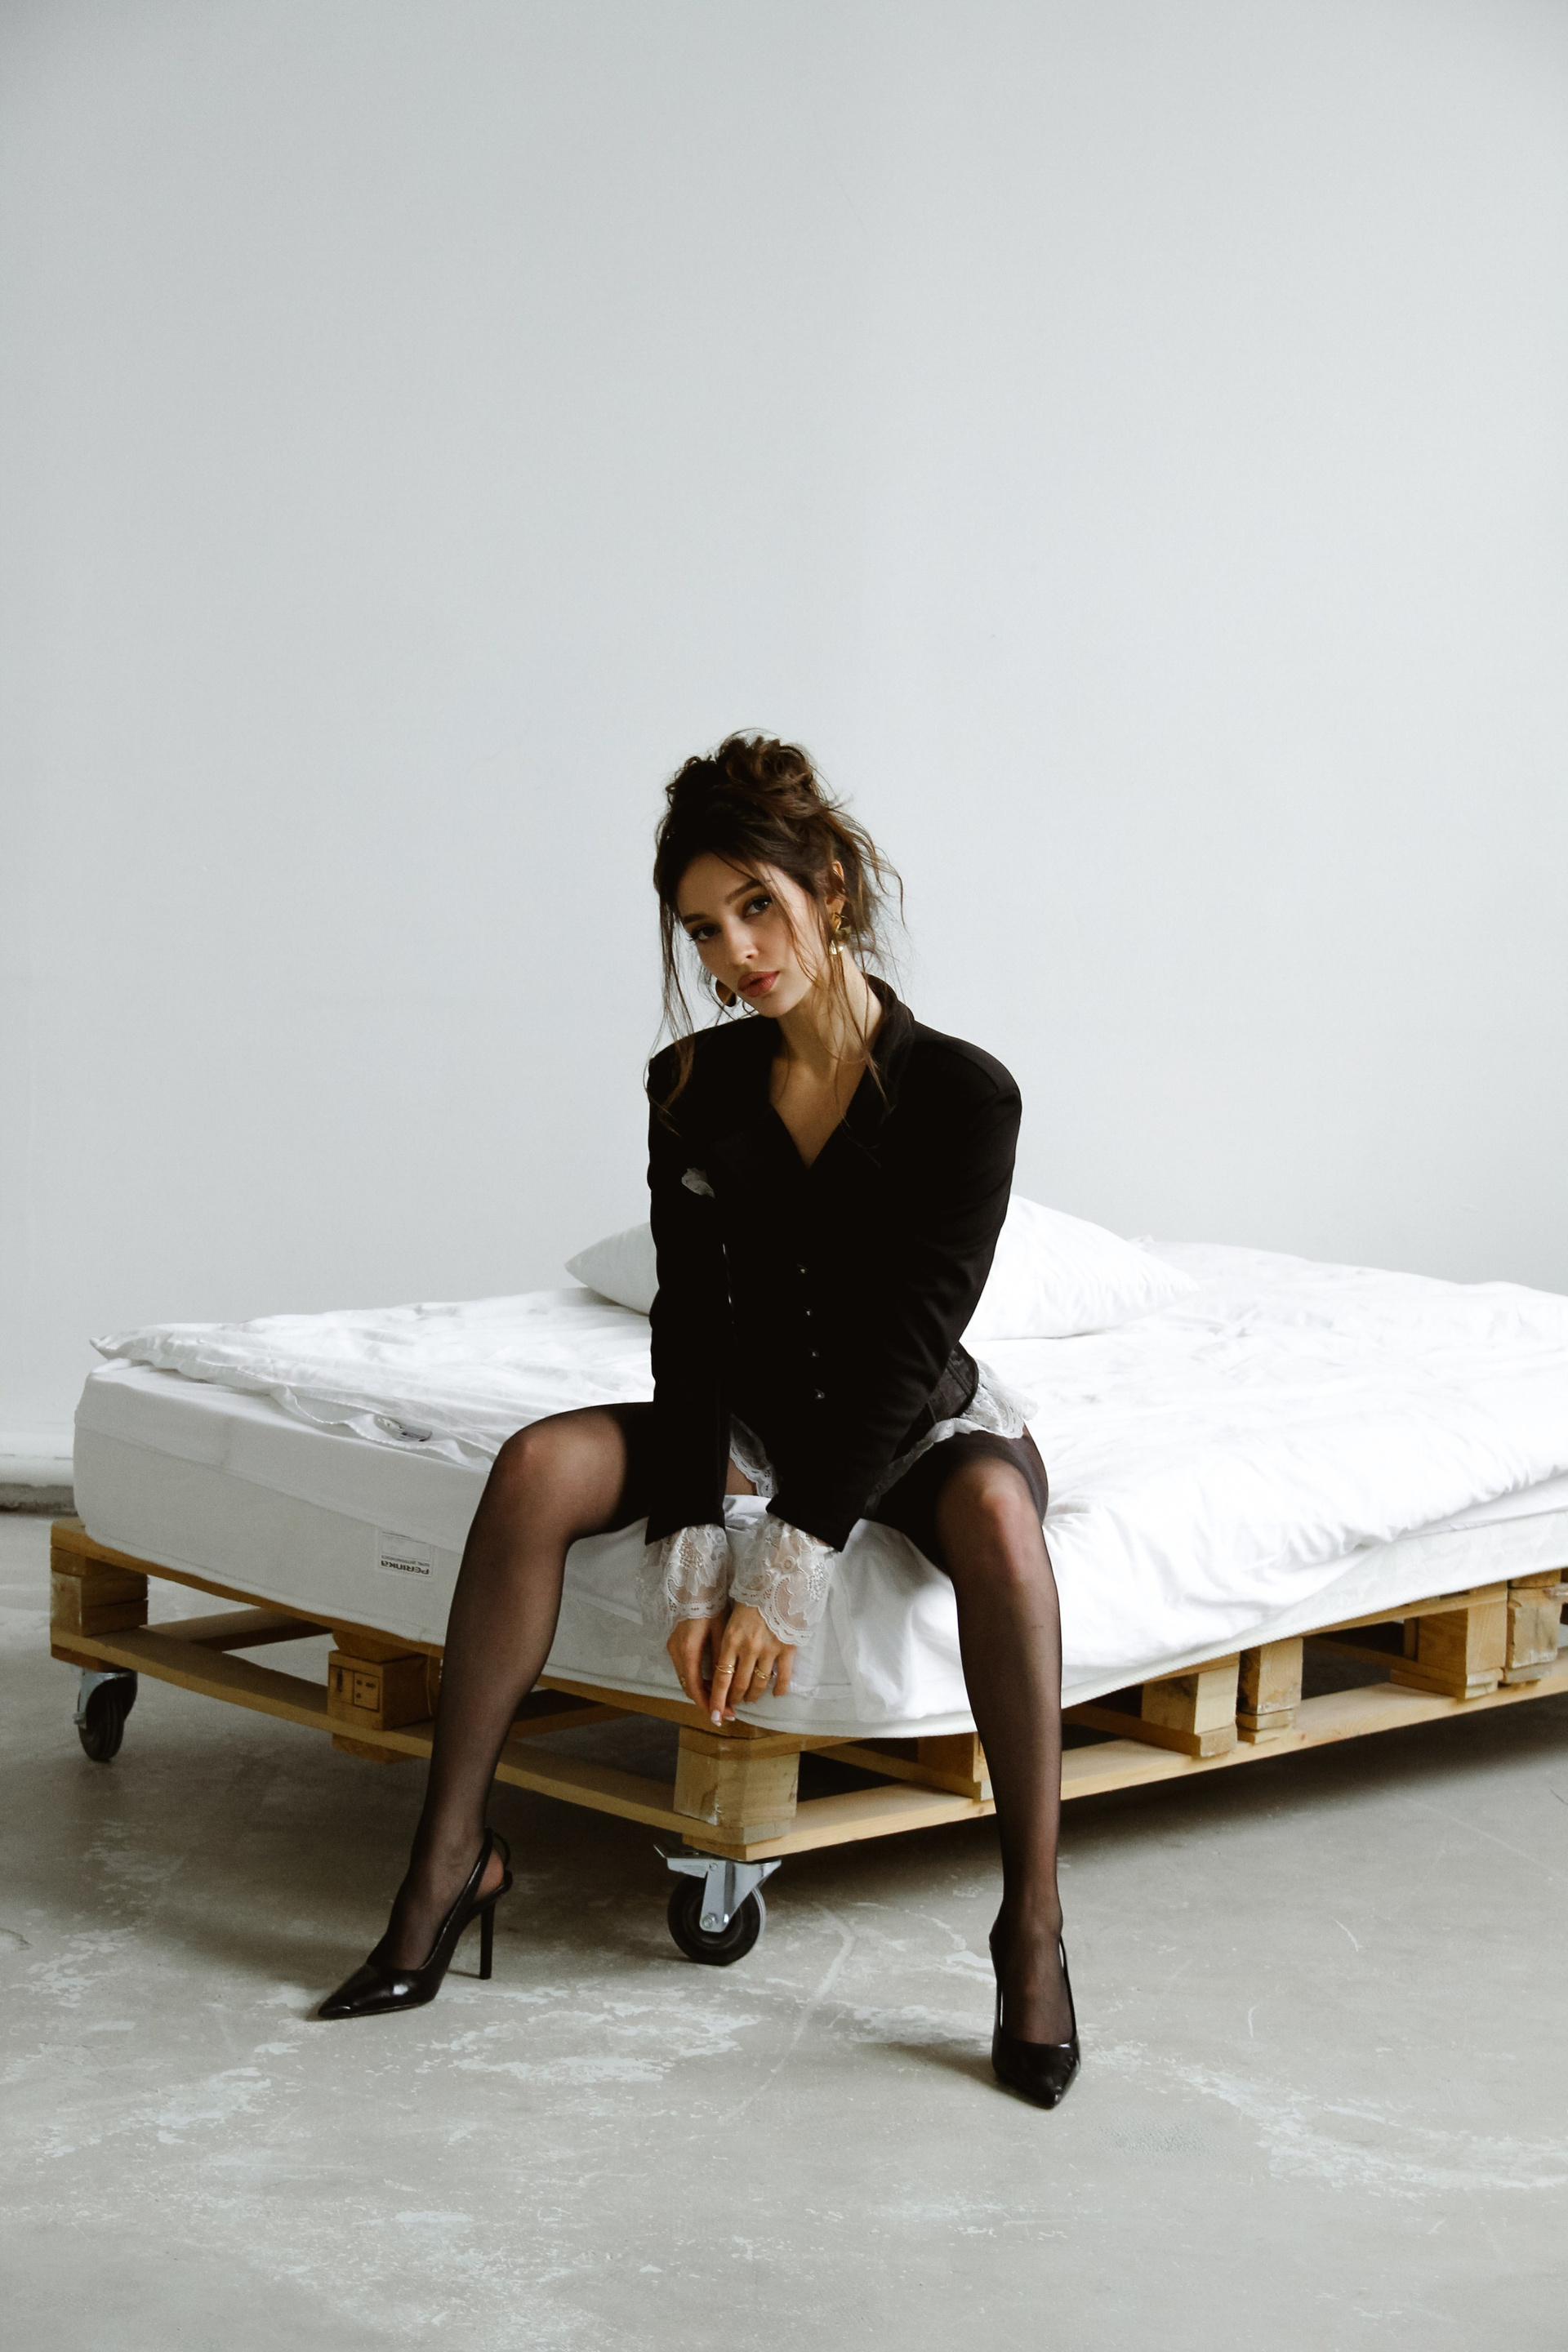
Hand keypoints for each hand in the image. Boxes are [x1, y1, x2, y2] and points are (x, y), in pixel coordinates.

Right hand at [666, 1610, 734, 1718]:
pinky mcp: (674, 1645)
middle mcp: (677, 1653)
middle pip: (689, 1687)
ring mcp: (673, 1649)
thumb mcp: (722, 1633)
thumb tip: (730, 1685)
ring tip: (722, 1699)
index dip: (708, 1705)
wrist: (694, 1585)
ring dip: (702, 1691)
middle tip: (726, 1711)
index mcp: (688, 1651)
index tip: (721, 1717)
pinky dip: (697, 1680)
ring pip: (686, 1680)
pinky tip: (713, 1681)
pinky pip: (685, 1670)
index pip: (696, 1688)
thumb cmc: (711, 1606)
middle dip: (707, 1701)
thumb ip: (722, 1660)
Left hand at [706, 1602, 794, 1722]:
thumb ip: (727, 1646)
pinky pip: (784, 1677)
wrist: (777, 1583)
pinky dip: (779, 1689)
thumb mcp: (730, 1621)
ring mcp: (769, 1650)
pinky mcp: (787, 1648)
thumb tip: (724, 1671)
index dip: (717, 1699)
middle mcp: (748, 1648)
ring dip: (754, 1696)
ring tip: (751, 1698)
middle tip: (733, 1704)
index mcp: (730, 1640)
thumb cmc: (750, 1601)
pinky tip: (776, 1693)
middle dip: (735, 1699)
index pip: (721, 1678)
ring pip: (759, 1684)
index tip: (714, 1714)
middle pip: (740, 1685)